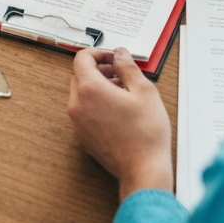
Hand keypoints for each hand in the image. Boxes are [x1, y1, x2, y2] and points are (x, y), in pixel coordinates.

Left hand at [68, 47, 172, 200]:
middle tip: (120, 73)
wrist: (143, 169)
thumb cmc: (145, 133)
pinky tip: (119, 109)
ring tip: (123, 91)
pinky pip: (84, 111)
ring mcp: (78, 123)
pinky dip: (96, 103)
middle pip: (80, 75)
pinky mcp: (84, 137)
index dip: (98, 53)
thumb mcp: (143, 90)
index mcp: (89, 90)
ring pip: (81, 94)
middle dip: (99, 69)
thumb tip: (119, 54)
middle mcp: (78, 105)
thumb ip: (128, 66)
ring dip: (98, 86)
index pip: (82, 58)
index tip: (113, 58)